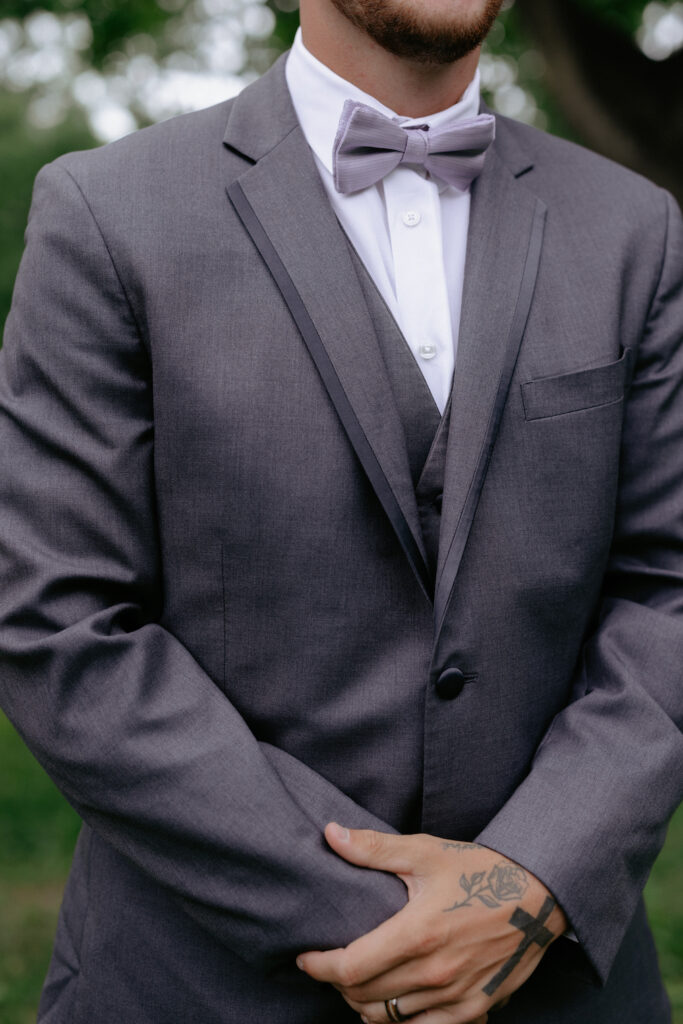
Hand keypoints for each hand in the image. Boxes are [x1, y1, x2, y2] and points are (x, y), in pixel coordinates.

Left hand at [297, 825, 566, 1023]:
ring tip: (356, 982)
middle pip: (364, 997)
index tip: (307, 957)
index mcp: (418, 933)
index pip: (351, 966)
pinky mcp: (474, 1009)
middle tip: (330, 964)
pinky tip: (391, 1002)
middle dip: (338, 984)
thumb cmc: (479, 869)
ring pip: (388, 1019)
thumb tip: (330, 834)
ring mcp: (456, 996)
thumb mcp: (425, 851)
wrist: (538, 895)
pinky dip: (398, 1022)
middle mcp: (436, 972)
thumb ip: (374, 848)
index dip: (320, 967)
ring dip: (363, 1004)